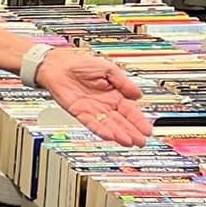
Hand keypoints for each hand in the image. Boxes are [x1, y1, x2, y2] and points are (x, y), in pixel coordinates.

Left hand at [35, 49, 151, 144]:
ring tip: (129, 142)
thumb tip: (138, 95)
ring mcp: (93, 110)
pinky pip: (91, 124)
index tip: (148, 129)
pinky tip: (110, 136)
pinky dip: (100, 130)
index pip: (130, 110)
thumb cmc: (81, 64)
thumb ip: (123, 82)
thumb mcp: (109, 69)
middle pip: (121, 121)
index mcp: (115, 94)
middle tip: (142, 141)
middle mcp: (105, 104)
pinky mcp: (79, 112)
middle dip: (132, 131)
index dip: (139, 120)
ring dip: (119, 134)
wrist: (58, 65)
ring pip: (108, 125)